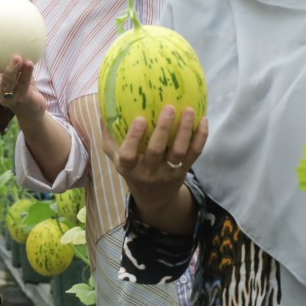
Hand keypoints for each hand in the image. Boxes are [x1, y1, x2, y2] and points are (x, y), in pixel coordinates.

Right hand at [0, 40, 43, 115]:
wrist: (32, 107)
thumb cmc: (18, 81)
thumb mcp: (9, 66)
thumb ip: (5, 50)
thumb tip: (4, 22)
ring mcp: (7, 97)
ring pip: (5, 85)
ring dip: (10, 70)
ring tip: (16, 57)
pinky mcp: (21, 100)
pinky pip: (23, 86)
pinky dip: (26, 74)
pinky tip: (30, 62)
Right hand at [109, 105, 206, 227]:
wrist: (155, 198)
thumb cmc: (133, 169)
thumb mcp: (116, 157)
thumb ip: (109, 135)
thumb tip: (103, 107)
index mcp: (128, 167)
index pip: (129, 155)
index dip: (134, 138)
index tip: (139, 119)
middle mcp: (148, 171)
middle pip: (156, 151)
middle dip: (163, 129)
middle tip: (169, 108)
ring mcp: (168, 171)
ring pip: (178, 152)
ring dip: (184, 131)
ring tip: (189, 110)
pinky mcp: (184, 170)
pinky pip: (194, 154)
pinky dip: (200, 137)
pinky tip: (203, 120)